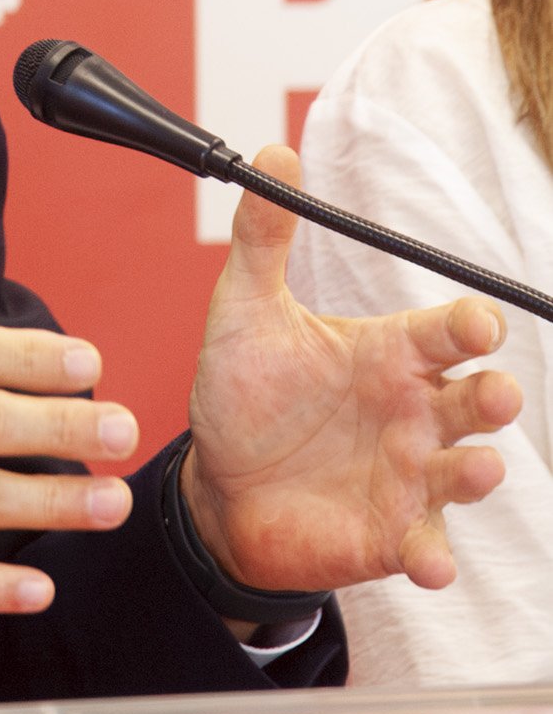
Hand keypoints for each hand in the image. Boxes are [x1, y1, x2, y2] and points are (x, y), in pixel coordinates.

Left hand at [184, 146, 524, 593]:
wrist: (217, 482)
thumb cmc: (245, 394)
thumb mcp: (246, 311)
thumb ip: (264, 240)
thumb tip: (273, 151)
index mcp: (391, 356)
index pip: (447, 334)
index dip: (468, 329)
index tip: (474, 326)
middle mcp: (414, 415)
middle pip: (477, 401)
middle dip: (495, 397)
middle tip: (495, 393)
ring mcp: (410, 477)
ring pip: (466, 472)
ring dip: (478, 472)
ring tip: (478, 468)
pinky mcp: (392, 534)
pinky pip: (426, 546)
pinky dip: (433, 557)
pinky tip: (428, 562)